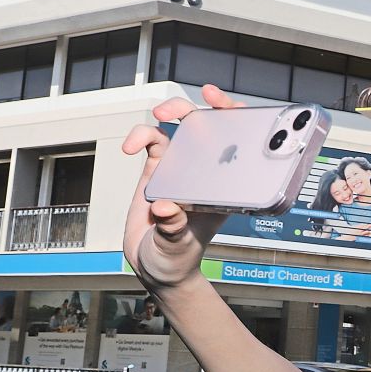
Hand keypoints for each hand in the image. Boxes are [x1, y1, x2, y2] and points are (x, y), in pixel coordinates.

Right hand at [121, 85, 245, 291]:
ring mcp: (183, 169)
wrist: (156, 266)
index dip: (237, 119)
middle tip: (181, 107)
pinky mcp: (159, 171)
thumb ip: (174, 228)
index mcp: (225, 187)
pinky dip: (140, 136)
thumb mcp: (178, 246)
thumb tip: (167, 208)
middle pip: (210, 128)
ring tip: (158, 115)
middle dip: (199, 108)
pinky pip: (152, 141)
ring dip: (171, 112)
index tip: (226, 104)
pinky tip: (130, 147)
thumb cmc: (177, 258)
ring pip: (180, 128)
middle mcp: (207, 173)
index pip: (239, 146)